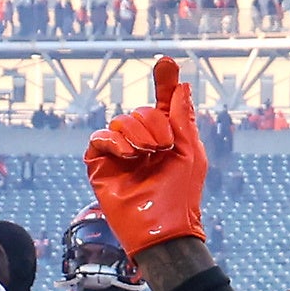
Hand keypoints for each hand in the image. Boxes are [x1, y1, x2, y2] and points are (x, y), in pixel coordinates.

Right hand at [84, 56, 209, 259]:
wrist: (162, 227)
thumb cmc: (181, 194)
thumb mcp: (190, 151)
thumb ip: (183, 117)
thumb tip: (181, 84)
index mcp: (166, 139)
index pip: (162, 104)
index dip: (164, 82)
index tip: (166, 63)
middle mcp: (142, 144)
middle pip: (139, 111)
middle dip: (152, 122)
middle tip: (162, 146)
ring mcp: (120, 154)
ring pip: (119, 122)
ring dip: (135, 133)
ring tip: (146, 154)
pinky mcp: (100, 165)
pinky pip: (99, 138)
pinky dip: (113, 141)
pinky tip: (127, 155)